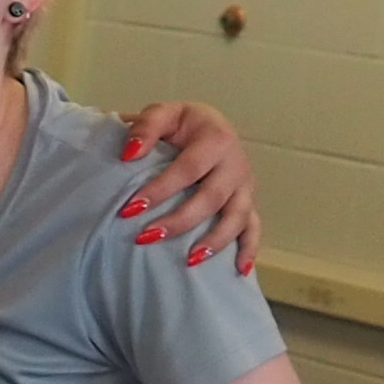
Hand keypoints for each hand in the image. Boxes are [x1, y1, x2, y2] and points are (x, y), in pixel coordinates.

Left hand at [117, 100, 261, 271]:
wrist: (206, 126)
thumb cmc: (180, 124)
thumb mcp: (162, 113)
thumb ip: (146, 126)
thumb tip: (129, 153)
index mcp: (216, 138)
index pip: (188, 169)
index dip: (160, 189)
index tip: (129, 209)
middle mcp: (236, 163)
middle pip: (211, 198)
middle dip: (179, 221)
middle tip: (145, 237)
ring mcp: (245, 186)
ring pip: (237, 217)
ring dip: (215, 241)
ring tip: (189, 261)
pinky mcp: (248, 202)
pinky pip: (254, 228)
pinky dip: (250, 249)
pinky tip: (239, 270)